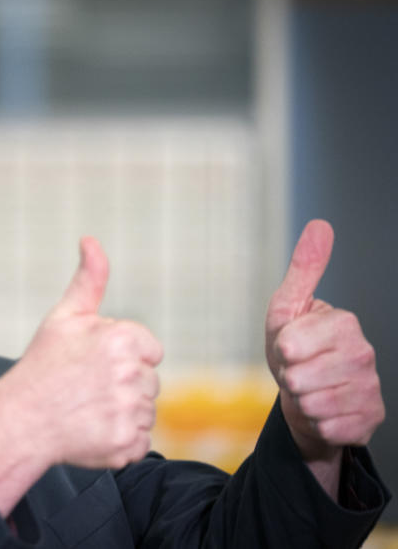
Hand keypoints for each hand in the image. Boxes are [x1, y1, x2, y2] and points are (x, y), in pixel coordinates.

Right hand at [5, 236, 163, 469]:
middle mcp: (131, 374)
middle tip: (86, 387)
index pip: (150, 351)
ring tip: (88, 408)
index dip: (123, 357)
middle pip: (150, 382)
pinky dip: (121, 439)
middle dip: (125, 385)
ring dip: (124, 412)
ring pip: (146, 411)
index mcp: (123, 339)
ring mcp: (129, 411)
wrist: (19, 419)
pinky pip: (140, 440)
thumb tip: (91, 240)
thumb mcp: (64, 317)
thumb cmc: (42, 365)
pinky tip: (93, 429)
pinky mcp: (126, 444)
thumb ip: (89, 279)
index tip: (94, 363)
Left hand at [265, 219, 383, 462]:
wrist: (305, 394)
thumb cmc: (294, 348)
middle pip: (299, 377)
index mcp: (344, 323)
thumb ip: (304, 270)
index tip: (290, 347)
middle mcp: (364, 354)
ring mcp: (370, 388)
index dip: (281, 351)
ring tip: (309, 390)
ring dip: (301, 401)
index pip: (291, 345)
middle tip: (297, 371)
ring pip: (312, 404)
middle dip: (288, 378)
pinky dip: (316, 423)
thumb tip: (321, 225)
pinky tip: (323, 412)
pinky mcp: (371, 419)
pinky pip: (327, 428)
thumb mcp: (288, 308)